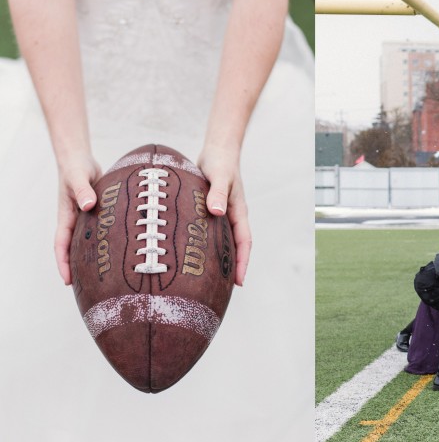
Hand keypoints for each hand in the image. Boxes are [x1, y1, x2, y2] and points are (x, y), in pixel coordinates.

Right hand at [55, 154, 101, 284]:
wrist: (80, 160)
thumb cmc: (76, 167)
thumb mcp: (78, 177)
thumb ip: (83, 190)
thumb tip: (88, 205)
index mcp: (66, 217)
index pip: (61, 246)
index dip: (63, 264)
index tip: (67, 280)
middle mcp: (75, 221)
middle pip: (74, 250)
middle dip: (77, 269)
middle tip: (88, 289)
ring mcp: (86, 218)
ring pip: (88, 243)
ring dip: (93, 259)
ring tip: (105, 278)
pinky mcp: (98, 214)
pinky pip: (101, 232)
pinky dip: (106, 243)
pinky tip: (120, 253)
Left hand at [197, 147, 249, 285]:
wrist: (217, 151)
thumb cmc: (220, 163)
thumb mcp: (220, 176)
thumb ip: (217, 193)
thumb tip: (216, 212)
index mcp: (238, 212)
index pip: (244, 243)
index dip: (242, 263)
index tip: (239, 282)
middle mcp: (231, 217)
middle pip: (235, 248)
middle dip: (232, 268)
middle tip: (223, 290)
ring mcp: (220, 216)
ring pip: (222, 242)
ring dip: (219, 260)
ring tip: (208, 279)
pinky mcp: (208, 212)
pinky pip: (208, 233)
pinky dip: (205, 246)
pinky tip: (191, 255)